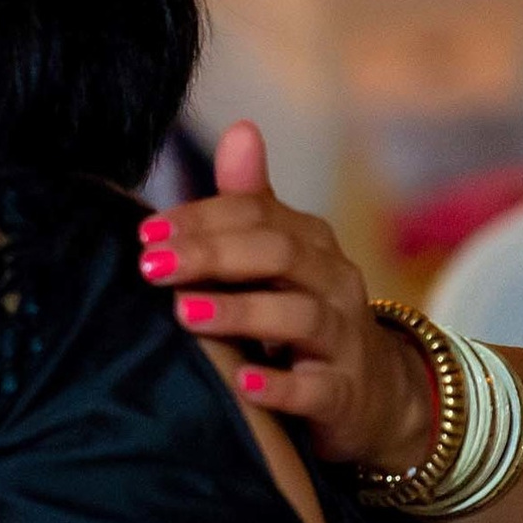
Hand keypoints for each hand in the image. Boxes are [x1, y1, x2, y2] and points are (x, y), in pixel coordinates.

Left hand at [138, 121, 433, 469]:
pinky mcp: (346, 394)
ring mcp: (344, 338)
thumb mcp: (281, 257)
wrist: (376, 393)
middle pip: (277, 255)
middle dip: (211, 255)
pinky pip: (317, 389)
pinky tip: (242, 383)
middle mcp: (334, 282)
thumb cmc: (304, 312)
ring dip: (238, 312)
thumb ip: (252, 202)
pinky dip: (280, 386)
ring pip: (298, 316)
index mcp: (311, 243)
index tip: (146, 232)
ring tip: (182, 312)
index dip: (201, 219)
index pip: (257, 215)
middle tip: (151, 266)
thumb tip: (239, 128)